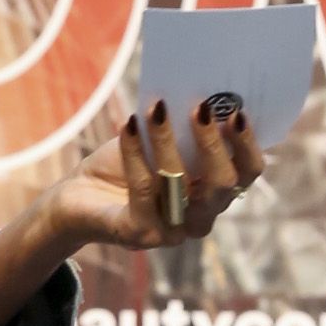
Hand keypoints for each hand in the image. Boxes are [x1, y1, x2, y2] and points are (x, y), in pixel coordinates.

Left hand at [57, 97, 265, 254]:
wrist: (77, 198)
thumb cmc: (126, 163)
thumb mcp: (160, 141)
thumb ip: (183, 126)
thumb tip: (200, 91)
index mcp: (214, 194)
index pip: (246, 174)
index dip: (248, 144)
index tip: (237, 111)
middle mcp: (199, 218)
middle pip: (223, 183)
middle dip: (213, 142)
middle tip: (199, 107)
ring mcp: (170, 231)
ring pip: (180, 184)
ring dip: (167, 141)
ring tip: (155, 108)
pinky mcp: (137, 234)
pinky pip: (142, 188)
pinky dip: (135, 151)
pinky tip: (128, 124)